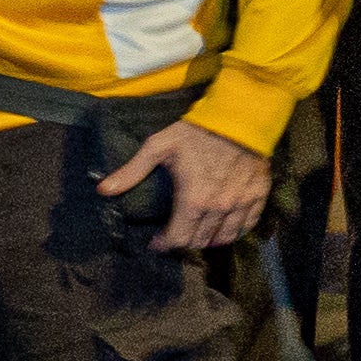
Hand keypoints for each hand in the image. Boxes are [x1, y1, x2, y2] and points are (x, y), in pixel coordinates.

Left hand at [100, 117, 274, 249]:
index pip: (178, 238)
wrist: (240, 117)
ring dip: (210, 240)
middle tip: (176, 234)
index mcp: (193, 200)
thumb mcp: (159, 147)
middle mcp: (218, 208)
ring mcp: (241, 204)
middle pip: (200, 241)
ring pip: (225, 238)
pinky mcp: (258, 196)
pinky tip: (225, 227)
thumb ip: (132, 171)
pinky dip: (235, 231)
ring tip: (199, 233)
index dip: (164, 244)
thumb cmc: (197, 132)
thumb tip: (102, 190)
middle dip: (185, 242)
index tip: (156, 242)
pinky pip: (248, 225)